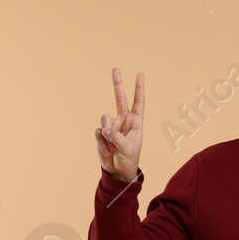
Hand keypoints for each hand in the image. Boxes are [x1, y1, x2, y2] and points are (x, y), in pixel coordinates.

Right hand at [96, 67, 143, 181]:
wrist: (118, 171)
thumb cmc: (129, 159)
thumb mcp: (127, 149)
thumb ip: (116, 137)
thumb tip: (104, 129)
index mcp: (135, 122)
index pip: (138, 102)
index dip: (139, 89)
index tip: (140, 75)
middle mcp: (123, 120)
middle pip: (119, 98)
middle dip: (117, 84)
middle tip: (116, 69)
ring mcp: (112, 126)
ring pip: (105, 119)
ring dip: (108, 135)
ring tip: (112, 147)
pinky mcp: (102, 133)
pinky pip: (99, 132)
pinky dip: (102, 143)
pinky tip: (107, 151)